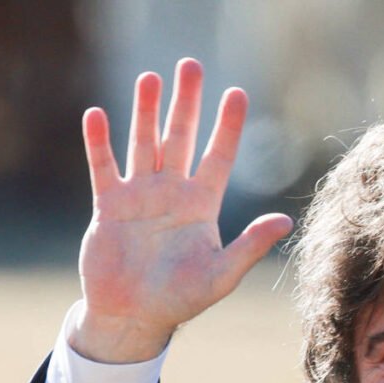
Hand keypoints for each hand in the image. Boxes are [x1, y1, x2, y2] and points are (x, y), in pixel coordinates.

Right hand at [71, 58, 291, 362]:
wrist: (134, 317)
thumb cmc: (181, 299)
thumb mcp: (221, 274)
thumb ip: (250, 245)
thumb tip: (285, 220)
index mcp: (202, 205)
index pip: (219, 155)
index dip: (228, 126)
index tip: (237, 93)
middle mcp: (172, 193)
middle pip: (181, 137)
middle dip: (186, 102)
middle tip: (190, 64)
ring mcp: (139, 196)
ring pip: (144, 143)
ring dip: (145, 112)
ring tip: (149, 78)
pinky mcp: (108, 206)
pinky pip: (104, 167)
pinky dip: (99, 143)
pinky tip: (97, 115)